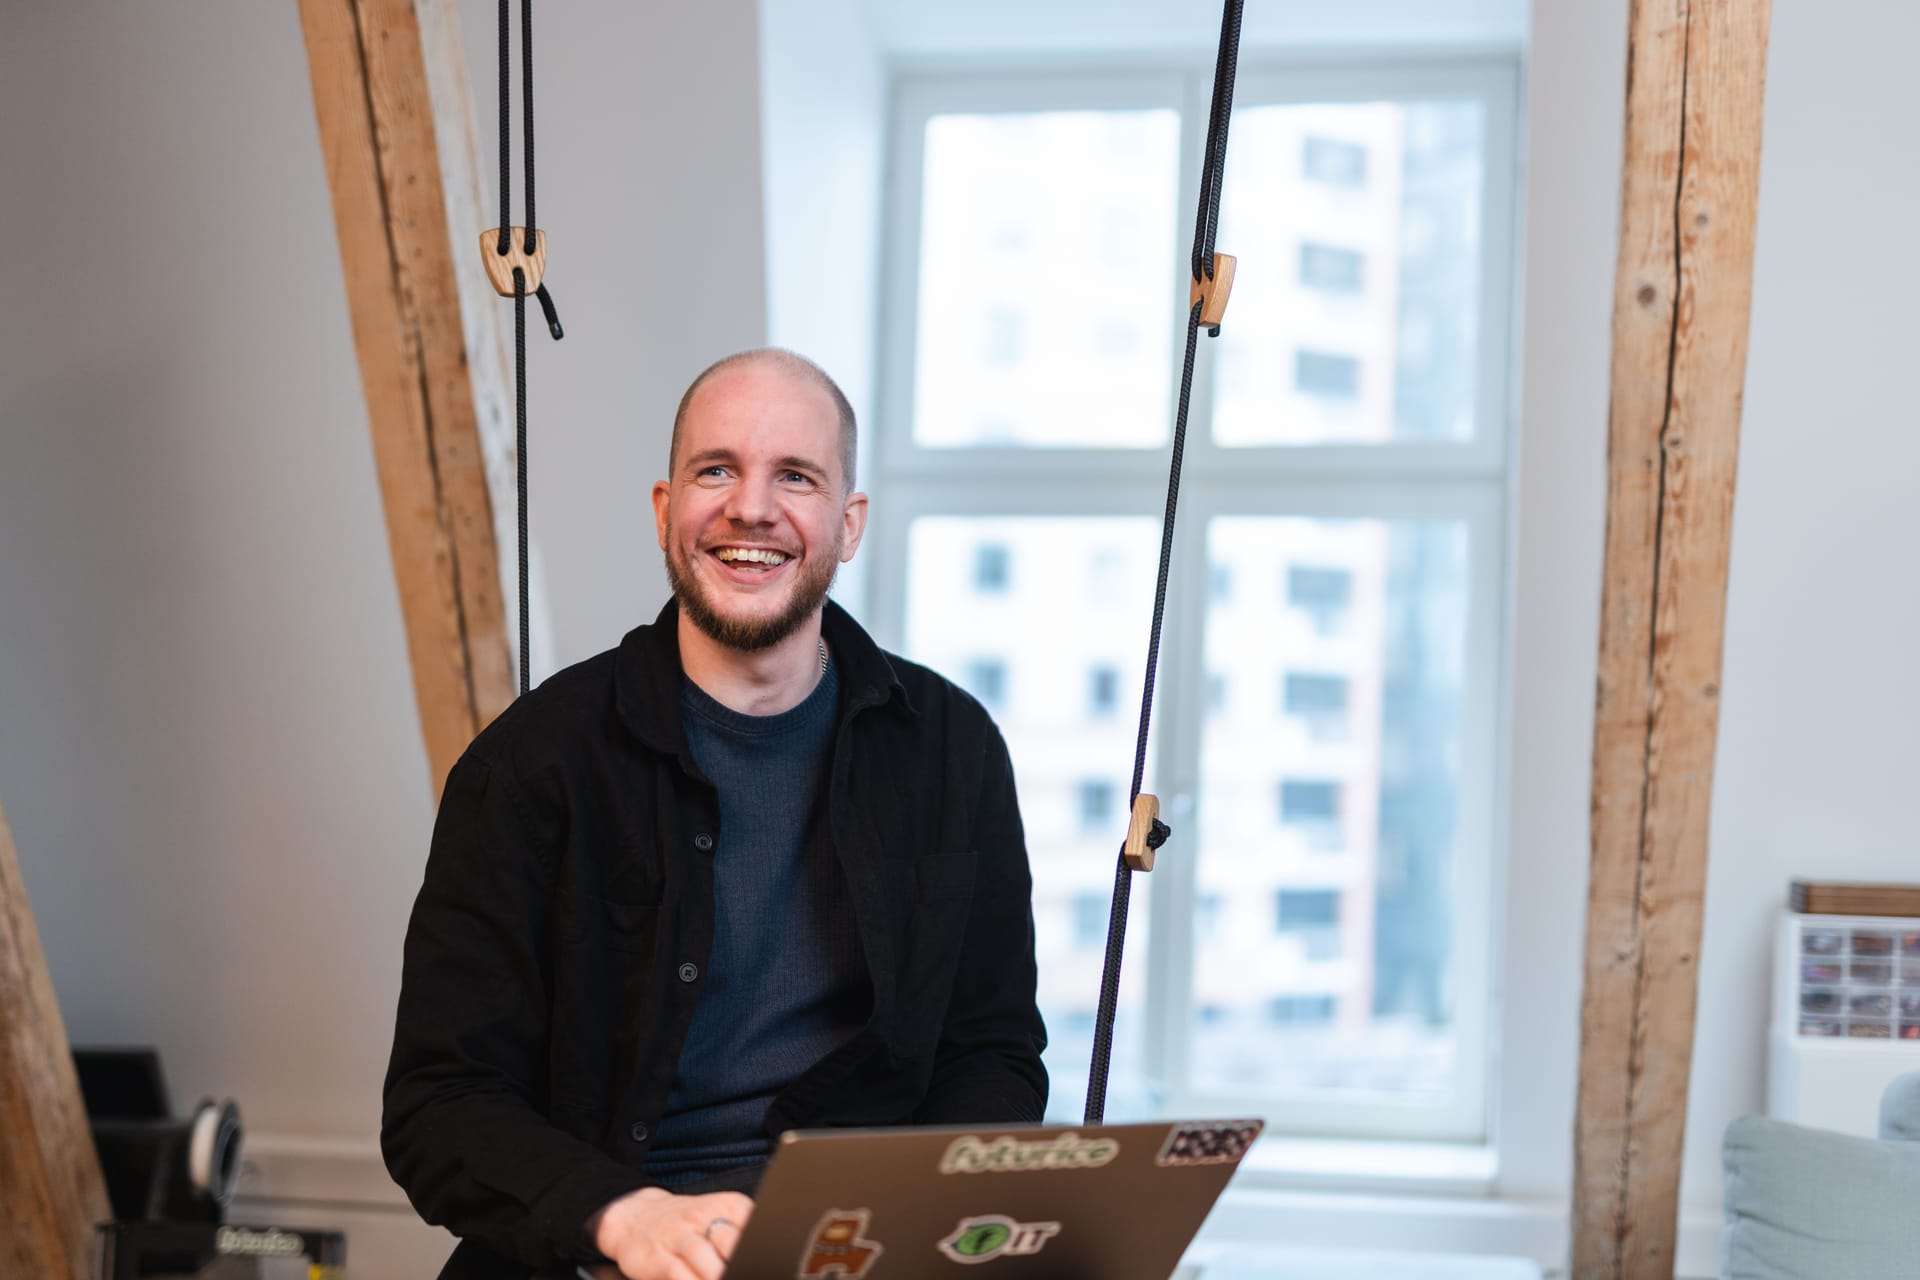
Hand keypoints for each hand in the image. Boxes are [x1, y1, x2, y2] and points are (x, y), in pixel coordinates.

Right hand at [590, 1186, 753, 1279]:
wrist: (635, 1218)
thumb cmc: (686, 1223)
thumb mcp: (721, 1216)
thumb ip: (744, 1235)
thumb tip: (767, 1258)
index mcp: (729, 1206)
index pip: (755, 1226)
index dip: (761, 1250)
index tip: (764, 1263)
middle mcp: (703, 1217)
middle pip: (733, 1245)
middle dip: (741, 1265)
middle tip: (746, 1271)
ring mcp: (679, 1237)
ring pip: (708, 1264)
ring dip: (718, 1276)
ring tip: (724, 1279)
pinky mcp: (658, 1259)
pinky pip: (680, 1277)